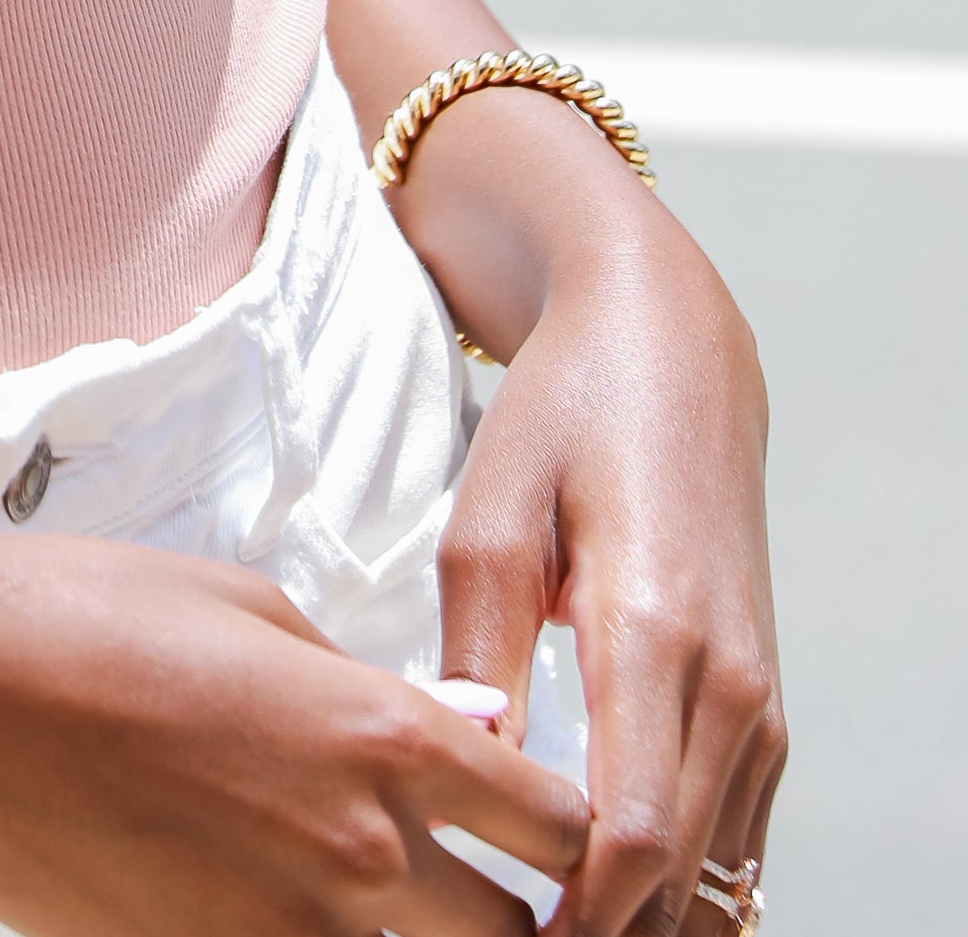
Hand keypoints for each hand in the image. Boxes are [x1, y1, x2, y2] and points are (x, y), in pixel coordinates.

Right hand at [0, 534, 588, 936]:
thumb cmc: (78, 618)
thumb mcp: (249, 608)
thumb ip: (370, 687)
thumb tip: (468, 738)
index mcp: (376, 736)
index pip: (555, 820)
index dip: (575, 835)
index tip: (564, 838)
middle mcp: (357, 854)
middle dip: (520, 926)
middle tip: (497, 906)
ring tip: (380, 909)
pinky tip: (267, 909)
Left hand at [436, 213, 783, 935]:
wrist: (671, 357)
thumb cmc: (562, 425)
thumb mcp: (488, 517)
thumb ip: (479, 653)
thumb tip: (467, 770)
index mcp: (651, 632)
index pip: (629, 834)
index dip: (572, 916)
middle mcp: (728, 685)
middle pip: (676, 878)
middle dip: (598, 931)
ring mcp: (761, 704)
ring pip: (716, 875)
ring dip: (641, 919)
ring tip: (542, 926)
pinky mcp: (767, 711)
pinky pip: (734, 839)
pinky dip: (679, 886)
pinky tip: (601, 897)